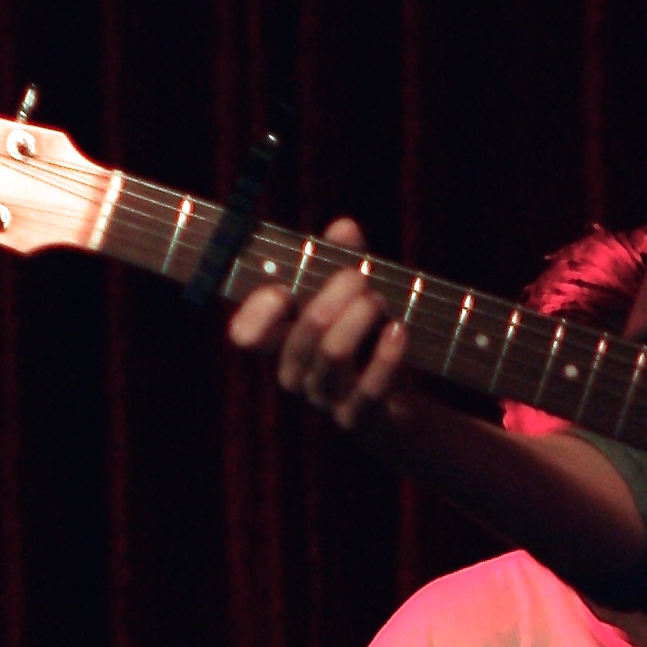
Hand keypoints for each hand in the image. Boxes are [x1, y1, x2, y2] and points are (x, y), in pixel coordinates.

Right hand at [227, 214, 411, 431]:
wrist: (400, 405)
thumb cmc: (368, 340)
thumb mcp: (356, 296)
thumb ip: (347, 260)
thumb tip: (344, 228)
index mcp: (281, 342)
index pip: (246, 334)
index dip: (257, 311)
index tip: (283, 290)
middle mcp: (295, 373)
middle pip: (302, 332)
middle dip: (334, 294)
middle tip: (359, 278)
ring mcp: (325, 399)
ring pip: (332, 353)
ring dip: (359, 318)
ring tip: (378, 299)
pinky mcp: (359, 417)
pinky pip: (368, 388)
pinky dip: (386, 355)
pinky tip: (398, 331)